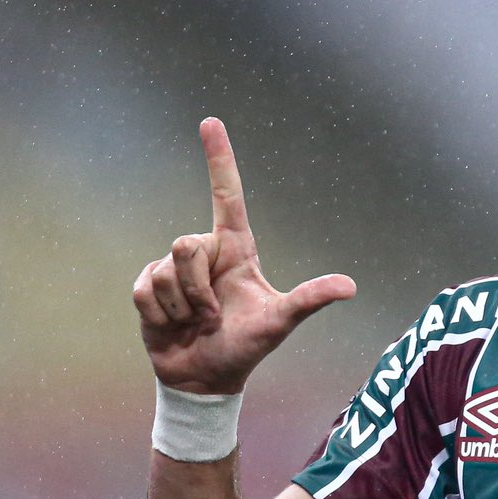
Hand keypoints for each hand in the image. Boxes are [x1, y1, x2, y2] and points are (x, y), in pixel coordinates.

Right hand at [133, 117, 355, 393]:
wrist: (205, 377)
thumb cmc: (246, 345)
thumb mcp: (280, 322)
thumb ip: (309, 299)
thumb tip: (350, 286)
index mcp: (236, 248)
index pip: (226, 194)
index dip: (219, 158)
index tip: (210, 121)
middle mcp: (204, 252)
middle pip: (186, 244)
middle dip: (199, 289)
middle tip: (212, 315)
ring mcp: (172, 268)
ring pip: (166, 271)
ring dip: (183, 307)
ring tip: (196, 323)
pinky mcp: (147, 287)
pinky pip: (146, 290)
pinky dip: (162, 315)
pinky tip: (172, 326)